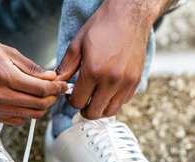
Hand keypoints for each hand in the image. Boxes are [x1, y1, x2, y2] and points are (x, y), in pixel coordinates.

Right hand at [0, 39, 67, 125]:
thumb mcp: (7, 52)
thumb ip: (31, 67)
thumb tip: (51, 77)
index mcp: (5, 76)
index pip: (40, 89)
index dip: (57, 88)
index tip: (64, 85)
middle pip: (38, 104)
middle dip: (52, 98)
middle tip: (56, 90)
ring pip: (30, 115)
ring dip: (42, 107)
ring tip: (44, 96)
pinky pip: (18, 121)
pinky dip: (27, 113)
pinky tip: (27, 102)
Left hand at [56, 0, 164, 118]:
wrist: (129, 16)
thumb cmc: (104, 26)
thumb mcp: (77, 44)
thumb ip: (66, 67)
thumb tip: (58, 83)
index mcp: (94, 71)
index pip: (78, 102)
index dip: (71, 100)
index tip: (72, 94)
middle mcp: (112, 80)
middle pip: (94, 112)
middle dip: (84, 109)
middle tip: (81, 100)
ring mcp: (126, 83)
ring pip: (110, 111)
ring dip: (100, 108)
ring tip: (94, 97)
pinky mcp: (136, 82)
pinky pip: (123, 102)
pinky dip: (113, 100)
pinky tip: (107, 89)